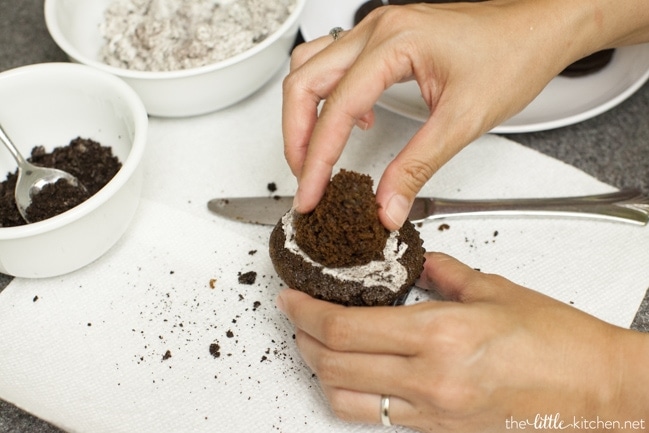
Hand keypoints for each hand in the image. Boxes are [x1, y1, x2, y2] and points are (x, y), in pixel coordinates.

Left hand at [276, 252, 646, 431]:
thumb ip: (441, 272)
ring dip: (320, 370)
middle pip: (334, 364)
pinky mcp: (439, 432)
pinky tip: (355, 373)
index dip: (306, 312)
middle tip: (298, 316)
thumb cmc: (559, 342)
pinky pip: (377, 418)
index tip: (292, 298)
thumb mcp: (494, 289)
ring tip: (317, 345)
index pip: (345, 327)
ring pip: (345, 399)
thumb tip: (412, 263)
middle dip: (303, 338)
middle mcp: (430, 380)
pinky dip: (352, 394)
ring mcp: (432, 413)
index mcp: (440, 335)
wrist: (598, 393)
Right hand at [283, 1, 593, 229]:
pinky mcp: (385, 39)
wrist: (539, 28)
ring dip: (304, 112)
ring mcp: (378, 31)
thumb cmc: (513, 55)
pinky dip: (328, 96)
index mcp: (394, 43)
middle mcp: (377, 30)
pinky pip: (335, 63)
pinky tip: (352, 122)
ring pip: (311, 67)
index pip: (337, 108)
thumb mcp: (463, 119)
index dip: (317, 159)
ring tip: (313, 153)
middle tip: (304, 179)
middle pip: (304, 81)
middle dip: (297, 136)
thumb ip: (417, 166)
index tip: (310, 194)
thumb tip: (387, 206)